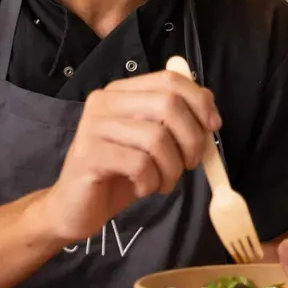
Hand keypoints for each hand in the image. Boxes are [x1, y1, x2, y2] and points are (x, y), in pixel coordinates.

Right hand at [40, 69, 220, 241]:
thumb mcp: (152, 144)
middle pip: (168, 104)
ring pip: (157, 138)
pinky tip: (142, 189)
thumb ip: (176, 123)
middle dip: (191, 138)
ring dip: (172, 168)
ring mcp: (93, 126)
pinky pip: (140, 164)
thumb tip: (210, 115)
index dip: (199, 101)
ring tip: (163, 182)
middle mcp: (105, 101)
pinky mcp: (89, 155)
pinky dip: (151, 182)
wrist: (74, 208)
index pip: (170, 80)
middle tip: (189, 164)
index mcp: (122, 92)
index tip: (213, 127)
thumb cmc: (119, 174)